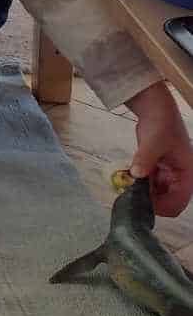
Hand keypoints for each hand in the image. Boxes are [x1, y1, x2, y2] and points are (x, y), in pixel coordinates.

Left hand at [127, 81, 192, 216]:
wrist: (154, 108)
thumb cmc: (162, 123)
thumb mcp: (154, 142)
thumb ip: (145, 159)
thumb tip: (136, 175)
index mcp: (187, 174)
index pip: (178, 203)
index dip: (161, 206)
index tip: (142, 202)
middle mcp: (180, 178)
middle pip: (166, 201)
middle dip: (150, 199)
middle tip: (131, 193)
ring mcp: (168, 174)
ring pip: (156, 194)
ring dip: (143, 192)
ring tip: (128, 183)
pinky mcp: (157, 170)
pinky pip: (148, 184)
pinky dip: (139, 183)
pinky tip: (129, 176)